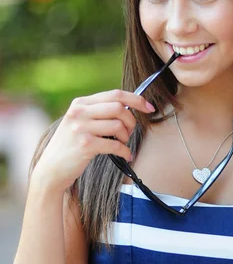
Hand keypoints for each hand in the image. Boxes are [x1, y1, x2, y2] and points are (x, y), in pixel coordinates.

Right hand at [32, 89, 154, 192]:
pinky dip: (124, 151)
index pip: (115, 94)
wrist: (51, 168)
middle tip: (129, 132)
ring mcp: (80, 128)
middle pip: (119, 107)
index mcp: (80, 103)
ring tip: (122, 143)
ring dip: (127, 136)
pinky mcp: (85, 145)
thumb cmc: (72, 145)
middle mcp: (79, 112)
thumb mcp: (80, 122)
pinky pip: (115, 145)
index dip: (136, 99)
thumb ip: (99, 112)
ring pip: (118, 125)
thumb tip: (131, 107)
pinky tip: (125, 155)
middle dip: (131, 121)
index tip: (149, 108)